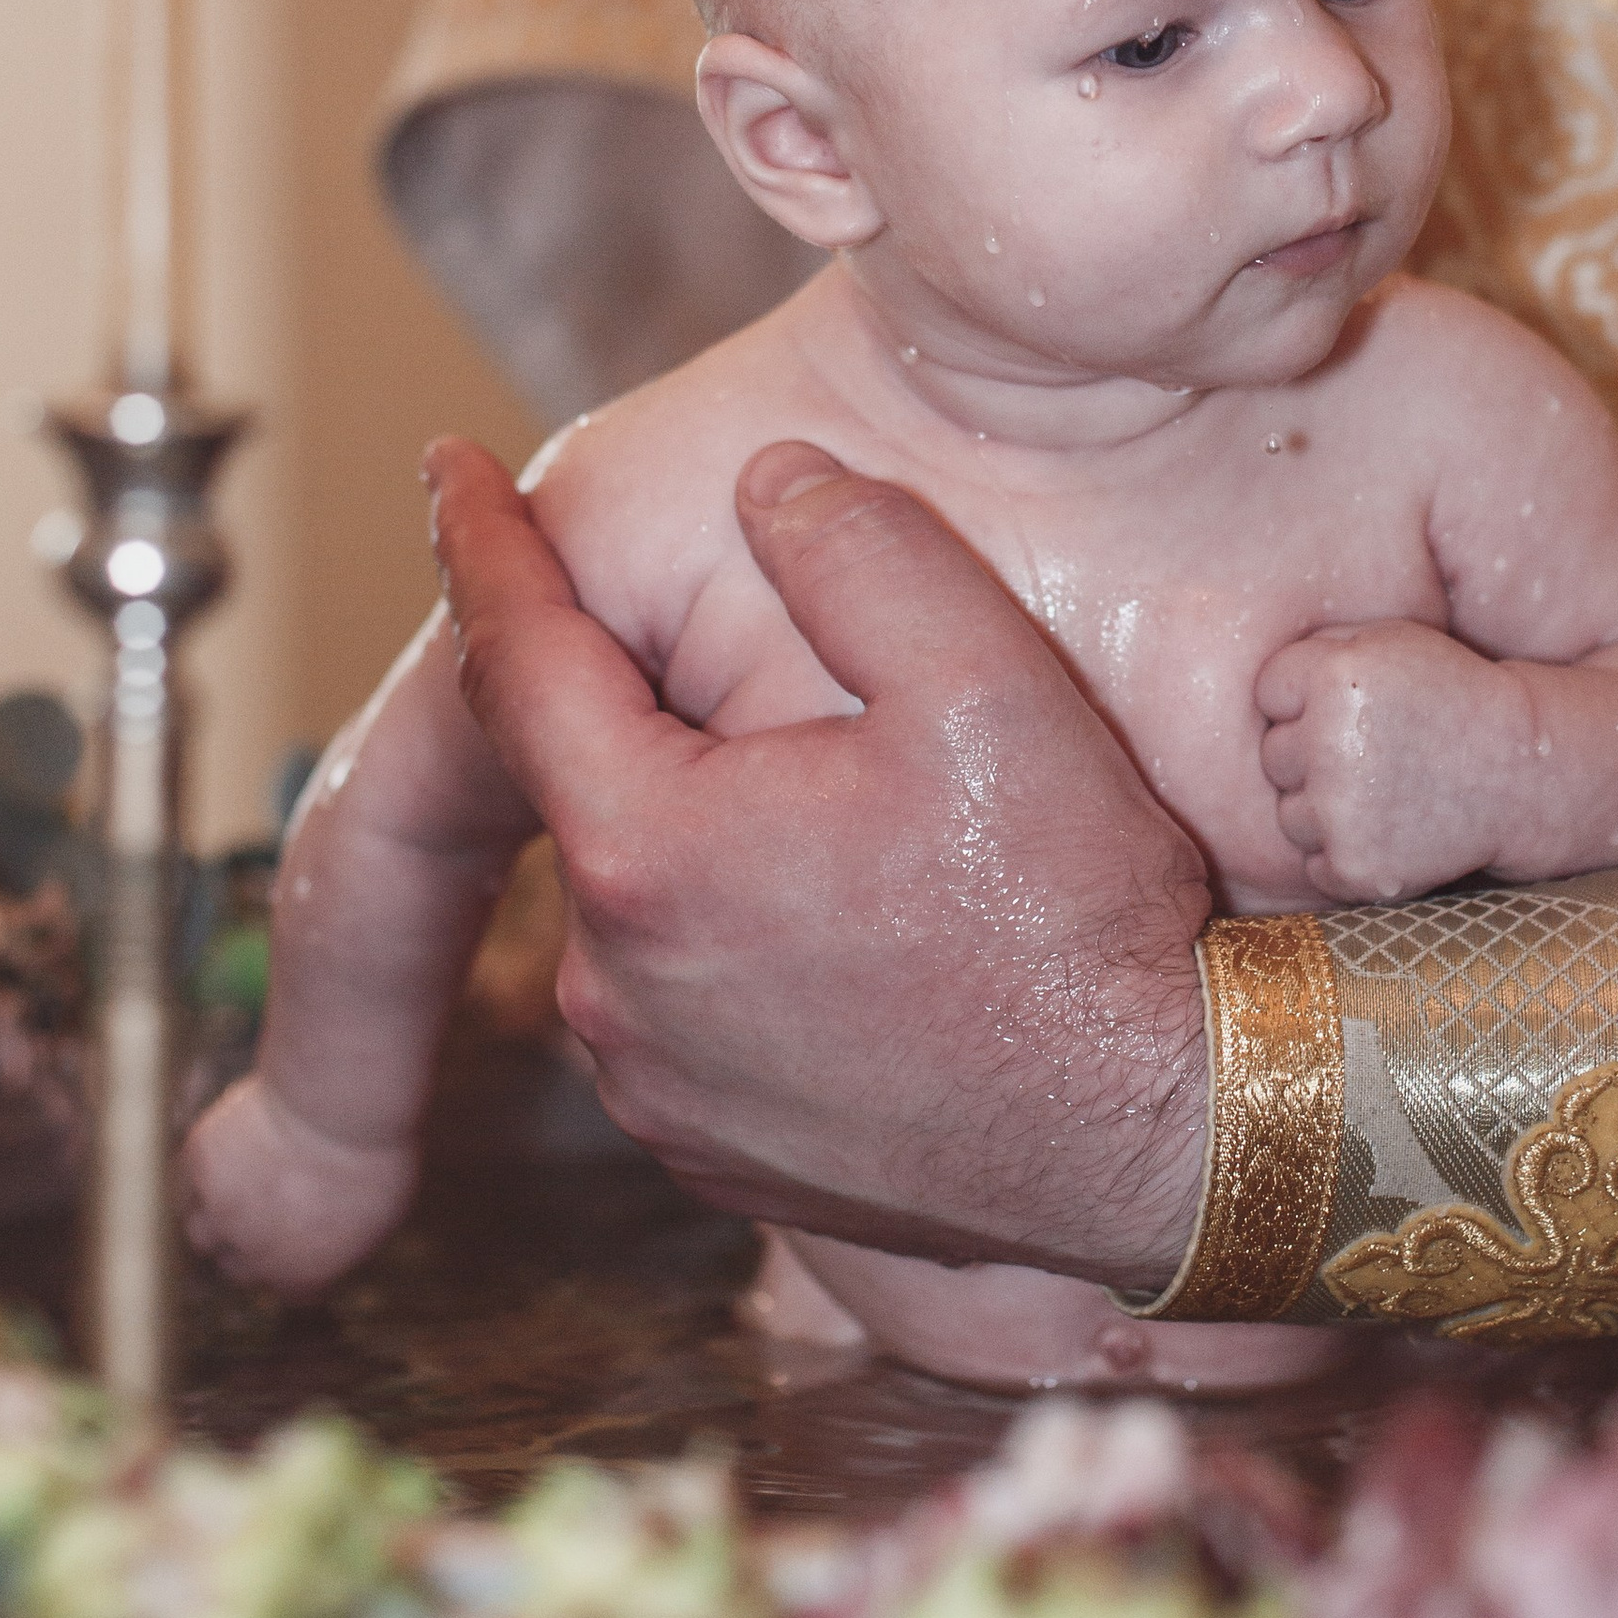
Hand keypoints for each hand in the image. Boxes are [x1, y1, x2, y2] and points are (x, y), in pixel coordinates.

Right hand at [180, 1072, 419, 1295]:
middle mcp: (255, 1256)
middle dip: (252, 1246)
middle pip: (239, 1269)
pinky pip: (189, 1180)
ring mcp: (222, 1212)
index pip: (290, 1292)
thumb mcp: (385, 1208)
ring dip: (216, 1217)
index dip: (296, 1266)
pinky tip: (226, 1154)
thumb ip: (351, 1237)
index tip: (302, 1242)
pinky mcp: (201, 1165)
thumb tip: (340, 1239)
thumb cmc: (375, 1149)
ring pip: (202, 1232)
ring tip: (239, 1186)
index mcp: (305, 1275)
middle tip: (268, 1211)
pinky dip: (204, 1172)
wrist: (338, 1103)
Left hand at [424, 436, 1209, 1293]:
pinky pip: (682, 1006)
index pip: (516, 659)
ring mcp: (655, 1089)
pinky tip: (858, 934)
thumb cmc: (1078, 914)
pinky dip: (735, 946)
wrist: (1166, 1136)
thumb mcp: (988, 680)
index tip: (451, 463)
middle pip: (595, 785)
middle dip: (661, 713)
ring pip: (643, 901)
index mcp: (650, 850)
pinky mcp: (711, 1153)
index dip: (484, 544)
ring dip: (708, 839)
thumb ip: (857, 548)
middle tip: (792, 683)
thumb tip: (765, 482)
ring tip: (865, 833)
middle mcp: (613, 987)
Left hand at [1256, 622, 1525, 901]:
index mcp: (1335, 677)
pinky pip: (1314, 864)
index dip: (1307, 699)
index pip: (1269, 691)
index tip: (1353, 708)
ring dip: (1326, 808)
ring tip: (1387, 791)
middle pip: (1275, 756)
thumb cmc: (1450, 695)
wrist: (1517, 770)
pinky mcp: (1355, 867)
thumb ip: (1323, 645)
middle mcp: (1329, 742)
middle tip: (1376, 751)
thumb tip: (1255, 673)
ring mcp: (1340, 811)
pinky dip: (1345, 854)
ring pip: (1290, 815)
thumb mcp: (1393, 640)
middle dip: (1313, 754)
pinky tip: (1390, 829)